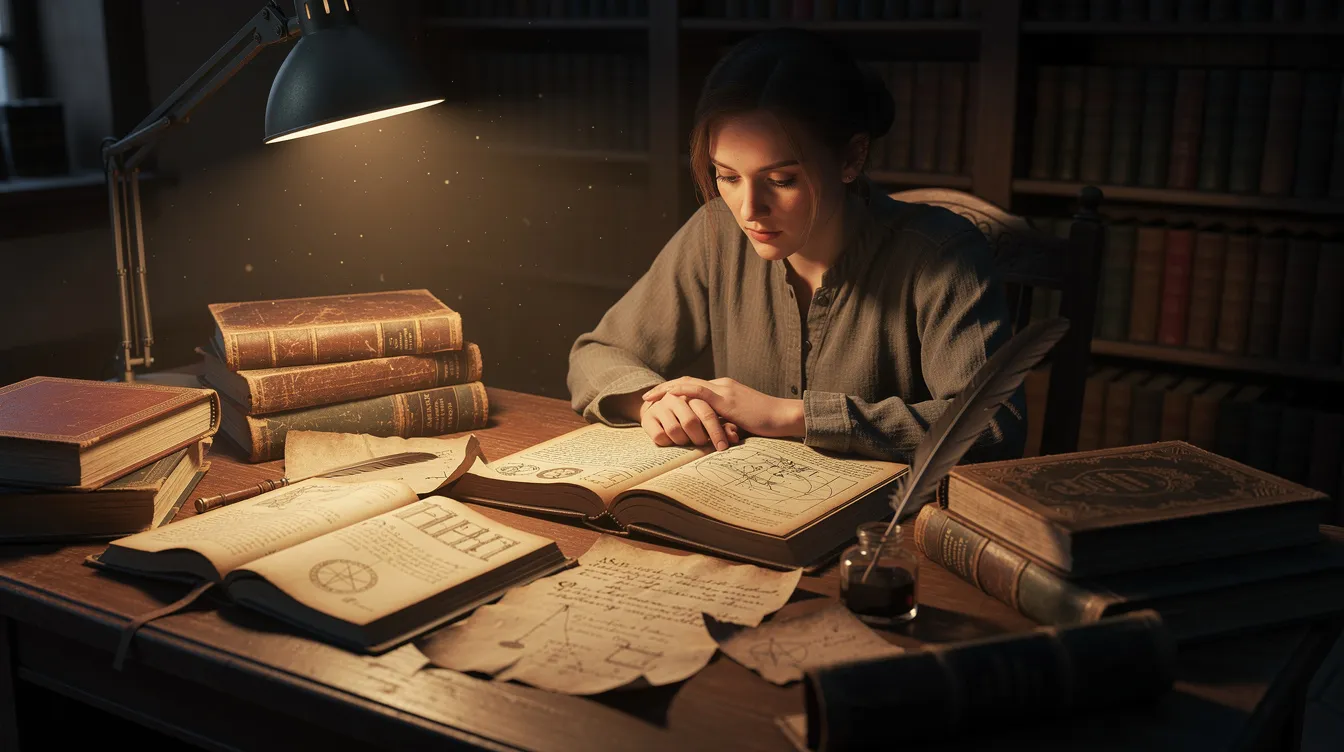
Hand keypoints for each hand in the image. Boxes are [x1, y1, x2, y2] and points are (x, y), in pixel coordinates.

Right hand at [640, 394, 740, 450]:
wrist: (658, 404)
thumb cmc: (691, 413)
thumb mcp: (709, 415)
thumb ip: (724, 425)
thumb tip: (735, 437)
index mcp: (694, 395)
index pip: (708, 413)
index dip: (716, 432)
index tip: (723, 448)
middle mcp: (676, 398)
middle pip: (690, 422)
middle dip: (699, 438)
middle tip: (702, 445)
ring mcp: (661, 406)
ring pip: (675, 430)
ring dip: (683, 441)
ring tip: (686, 441)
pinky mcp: (648, 417)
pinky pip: (659, 436)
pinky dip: (667, 443)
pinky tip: (670, 441)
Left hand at [641, 377, 804, 438]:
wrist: (783, 417)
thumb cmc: (766, 424)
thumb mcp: (740, 423)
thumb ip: (724, 423)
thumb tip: (710, 434)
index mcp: (725, 390)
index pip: (694, 387)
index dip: (675, 392)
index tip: (659, 400)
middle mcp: (722, 385)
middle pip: (687, 382)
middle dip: (665, 389)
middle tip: (647, 396)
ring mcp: (724, 390)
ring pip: (688, 384)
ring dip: (667, 390)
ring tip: (649, 398)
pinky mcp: (727, 398)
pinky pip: (699, 391)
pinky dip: (680, 392)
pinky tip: (668, 396)